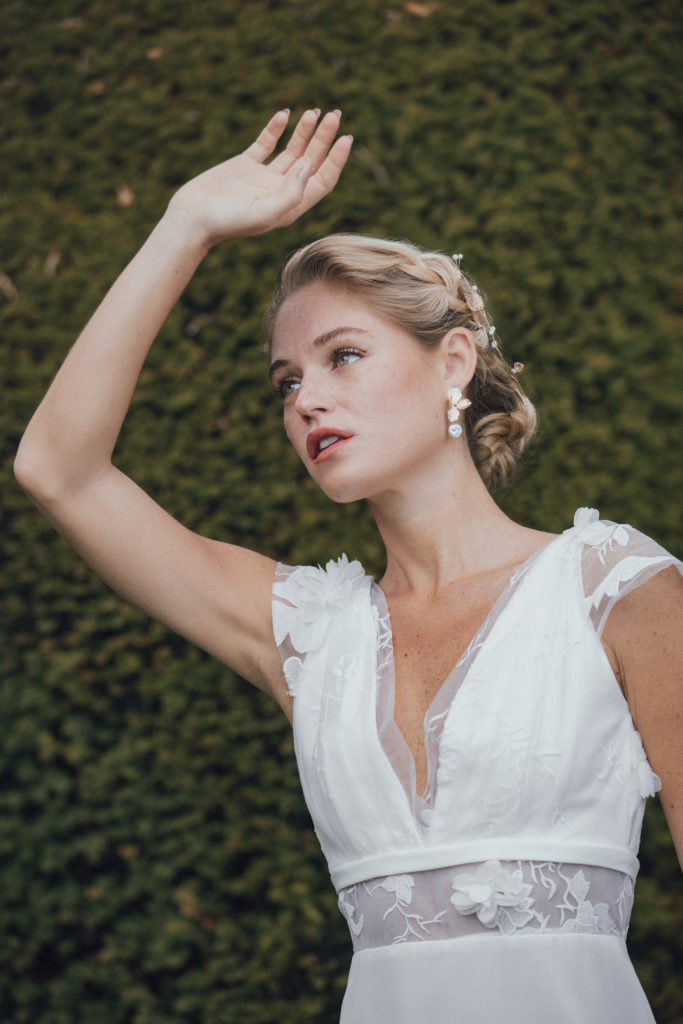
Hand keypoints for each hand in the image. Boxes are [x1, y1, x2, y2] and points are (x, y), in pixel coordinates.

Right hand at [167, 109, 351, 246]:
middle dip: (324, 138)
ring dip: (304, 132)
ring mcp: (262, 178)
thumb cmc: (227, 222)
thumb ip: (291, 192)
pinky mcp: (244, 165)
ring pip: (291, 150)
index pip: (322, 180)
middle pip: (311, 161)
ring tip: (315, 112)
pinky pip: (265, 143)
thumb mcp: (264, 214)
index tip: (346, 137)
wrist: (191, 219)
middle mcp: (280, 191)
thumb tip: (310, 164)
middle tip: (335, 115)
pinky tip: (284, 115)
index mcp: (290, 206)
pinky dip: (275, 128)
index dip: (336, 160)